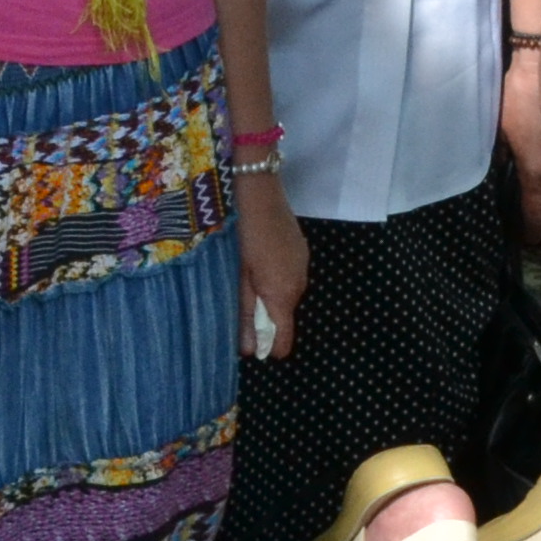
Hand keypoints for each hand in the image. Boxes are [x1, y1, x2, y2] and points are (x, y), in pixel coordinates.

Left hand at [234, 173, 308, 360]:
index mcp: (283, 294)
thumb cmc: (242, 233)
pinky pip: (289, 276)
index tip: (250, 346)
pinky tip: (257, 261)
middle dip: (264, 318)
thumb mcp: (237, 276)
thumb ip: (244, 313)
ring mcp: (303, 265)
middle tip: (237, 303)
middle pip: (285, 316)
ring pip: (286, 295)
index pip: (286, 339)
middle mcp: (299, 284)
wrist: (259, 189)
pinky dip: (275, 278)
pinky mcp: (301, 250)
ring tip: (244, 279)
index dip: (269, 347)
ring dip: (268, 295)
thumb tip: (248, 350)